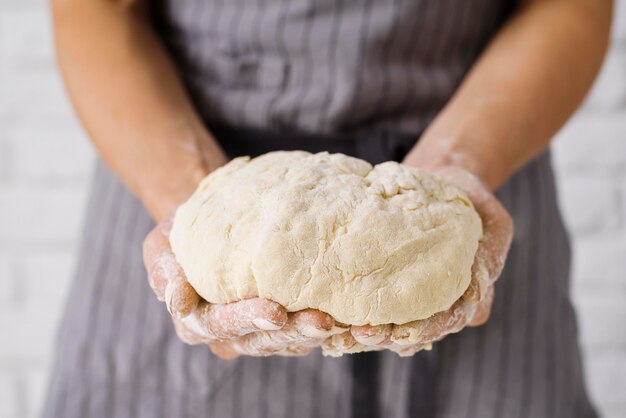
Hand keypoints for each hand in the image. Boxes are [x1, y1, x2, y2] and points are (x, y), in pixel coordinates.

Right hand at [142, 215, 346, 358]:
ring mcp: (258, 330)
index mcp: (197, 319)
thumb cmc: (186, 232)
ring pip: (286, 341)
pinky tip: (349, 320)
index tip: (274, 311)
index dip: (246, 319)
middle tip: (321, 321)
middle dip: (291, 332)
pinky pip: (303, 333)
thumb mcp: (162, 245)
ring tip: (340, 322)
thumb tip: (176, 298)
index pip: (220, 325)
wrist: (215, 222)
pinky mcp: (283, 323)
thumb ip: (165, 270)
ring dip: (313, 333)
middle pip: (260, 339)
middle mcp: (229, 333)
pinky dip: (326, 330)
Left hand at [350, 164, 512, 355]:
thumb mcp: (493, 218)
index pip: (447, 320)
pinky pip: (365, 303)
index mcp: (466, 293)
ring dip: (362, 335)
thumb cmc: (469, 197)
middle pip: (411, 331)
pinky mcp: (382, 280)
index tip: (402, 335)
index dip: (426, 331)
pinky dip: (346, 315)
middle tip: (361, 335)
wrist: (440, 176)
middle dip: (385, 337)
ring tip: (337, 337)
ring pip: (385, 324)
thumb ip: (491, 248)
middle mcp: (435, 301)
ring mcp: (407, 293)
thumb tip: (477, 289)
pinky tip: (327, 321)